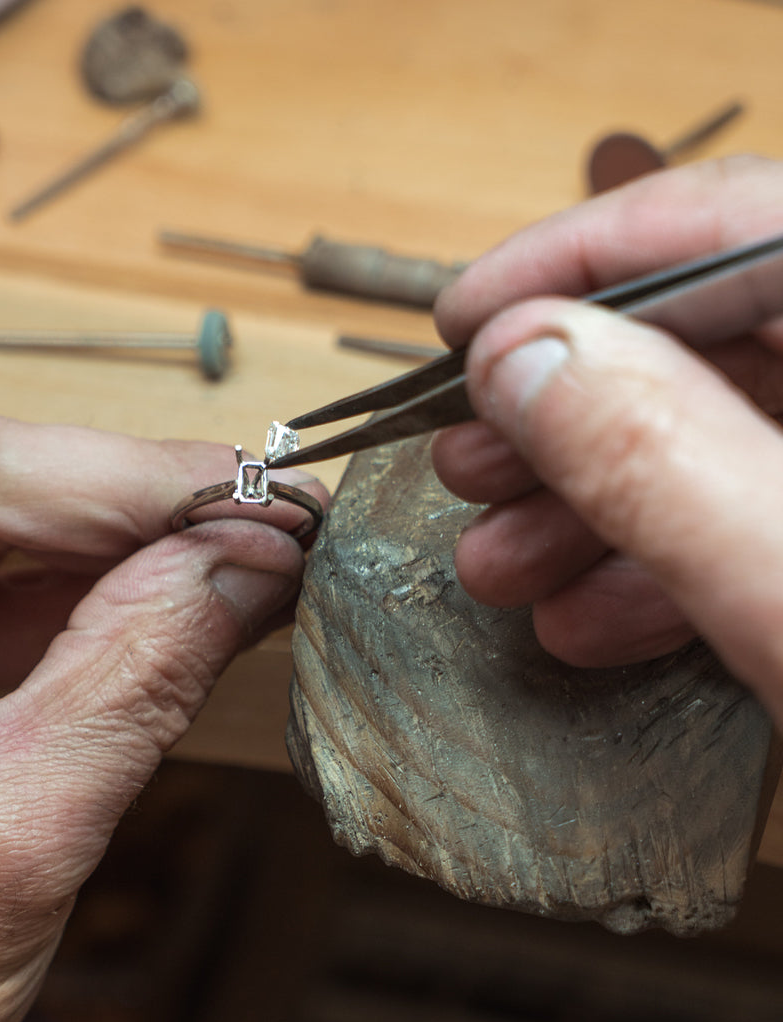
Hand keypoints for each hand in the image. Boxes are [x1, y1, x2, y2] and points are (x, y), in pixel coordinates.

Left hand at [0, 266, 324, 1021]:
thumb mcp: (8, 830)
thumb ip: (141, 672)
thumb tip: (252, 555)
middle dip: (118, 500)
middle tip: (260, 522)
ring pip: (9, 518)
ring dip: (132, 551)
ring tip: (247, 571)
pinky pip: (15, 583)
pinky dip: (106, 599)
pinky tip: (188, 612)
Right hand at [430, 155, 782, 719]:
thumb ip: (655, 457)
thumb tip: (516, 355)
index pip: (733, 222)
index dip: (575, 256)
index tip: (461, 317)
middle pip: (701, 340)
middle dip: (558, 413)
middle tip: (462, 459)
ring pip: (704, 442)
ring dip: (582, 508)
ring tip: (496, 567)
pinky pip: (739, 524)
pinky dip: (651, 570)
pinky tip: (582, 619)